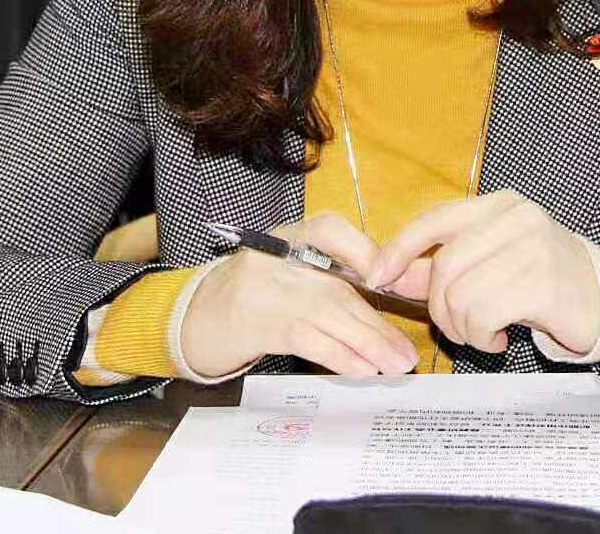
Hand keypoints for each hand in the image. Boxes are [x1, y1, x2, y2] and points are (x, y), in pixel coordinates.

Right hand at [179, 212, 419, 378]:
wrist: (193, 319)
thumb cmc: (251, 295)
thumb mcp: (285, 271)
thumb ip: (325, 274)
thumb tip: (386, 293)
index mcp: (287, 237)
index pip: (331, 229)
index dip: (365, 252)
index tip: (390, 283)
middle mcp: (277, 256)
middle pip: (338, 287)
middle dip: (377, 323)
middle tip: (406, 353)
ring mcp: (267, 288)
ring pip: (330, 314)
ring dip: (370, 344)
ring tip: (395, 366)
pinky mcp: (260, 322)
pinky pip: (310, 339)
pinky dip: (341, 356)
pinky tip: (363, 370)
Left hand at [367, 189, 599, 355]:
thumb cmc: (543, 283)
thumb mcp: (492, 266)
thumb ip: (441, 268)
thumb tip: (388, 273)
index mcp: (501, 206)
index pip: (435, 219)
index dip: (399, 248)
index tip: (377, 276)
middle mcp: (517, 218)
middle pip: (443, 266)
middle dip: (438, 307)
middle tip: (458, 326)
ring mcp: (532, 248)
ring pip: (459, 295)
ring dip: (462, 328)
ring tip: (484, 333)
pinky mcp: (542, 284)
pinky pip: (482, 316)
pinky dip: (481, 338)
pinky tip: (500, 339)